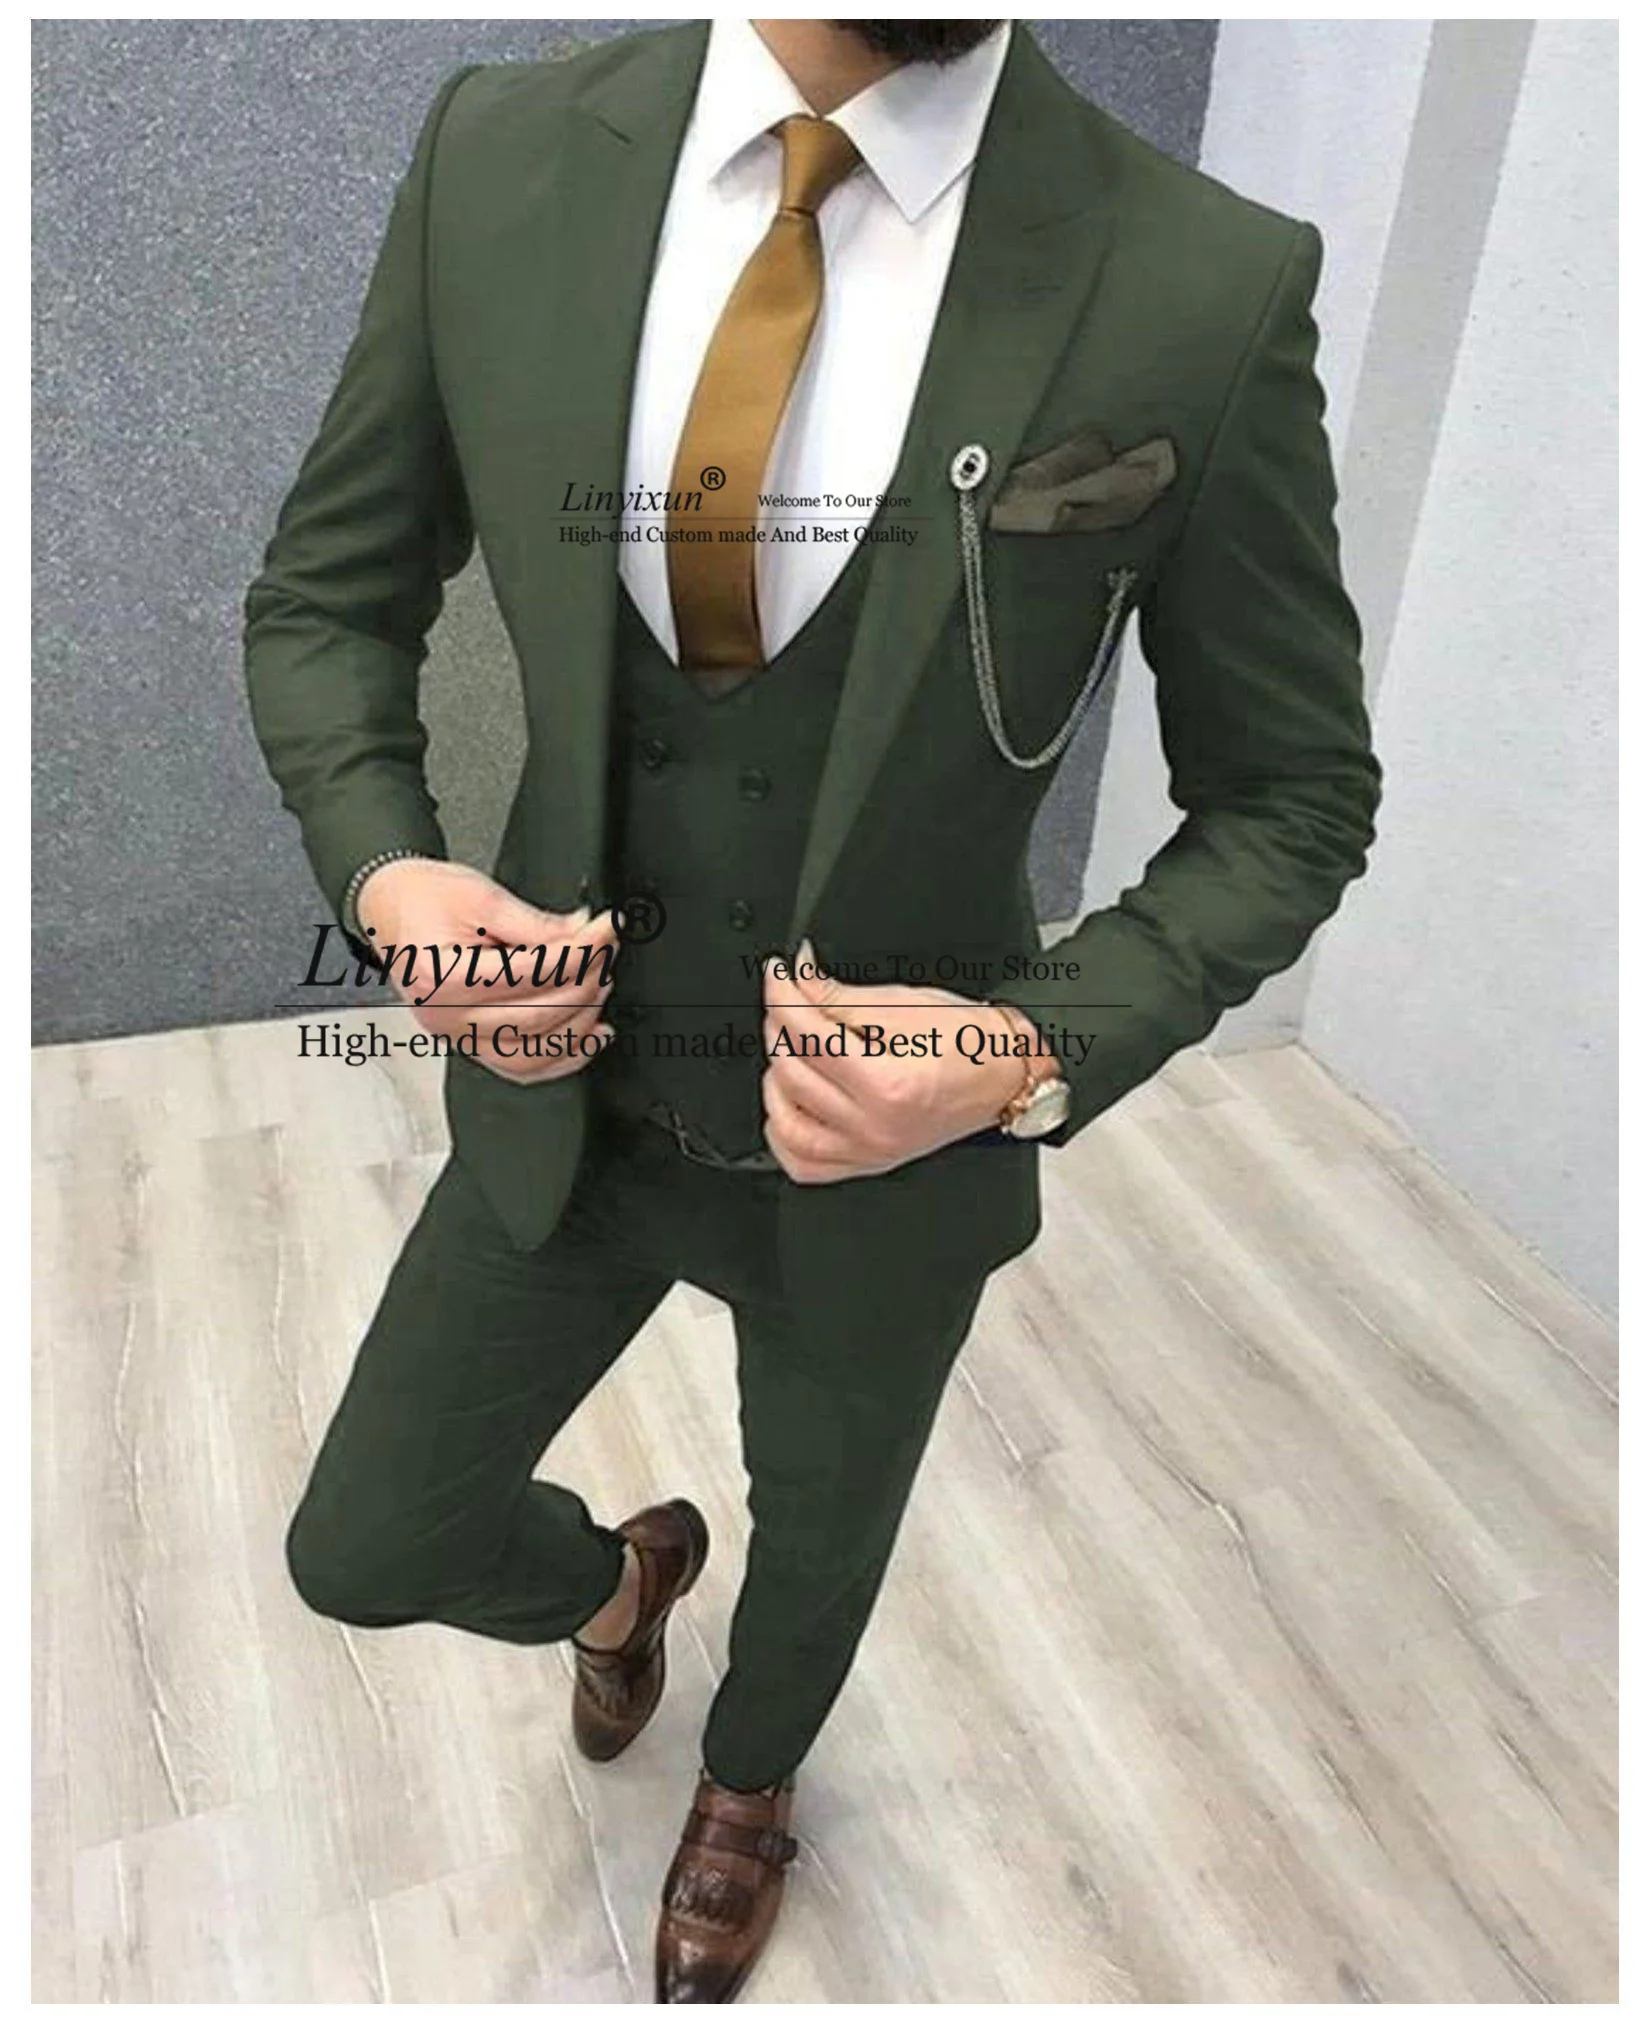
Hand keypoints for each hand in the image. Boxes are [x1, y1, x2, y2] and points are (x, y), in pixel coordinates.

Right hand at [356, 858, 619, 1084]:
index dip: (581, 951)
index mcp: (444, 977)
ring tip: (599, 987)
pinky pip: (521, 1067)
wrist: (390, 907)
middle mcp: (447, 1017)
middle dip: (585, 984)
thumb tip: (585, 935)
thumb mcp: (483, 896)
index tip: (608, 930)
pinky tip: (589, 1036)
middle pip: (536, 1017)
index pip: (531, 974)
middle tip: (606, 952)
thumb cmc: (424, 899)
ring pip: (534, 1052)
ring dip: (579, 1024)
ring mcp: (457, 1036)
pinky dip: (562, 1057)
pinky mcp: (469, 1044)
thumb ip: (538, 925)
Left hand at [759, 940, 1043, 1183]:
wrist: (1004, 1073)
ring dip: (776, 1081)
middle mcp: (876, 1126)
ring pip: (786, 1123)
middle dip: (780, 1027)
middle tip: (788, 1002)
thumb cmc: (969, 1041)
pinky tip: (789, 1104)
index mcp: (887, 1084)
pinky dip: (784, 1133)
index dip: (783, 994)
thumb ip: (837, 994)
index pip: (808, 1035)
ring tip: (790, 1052)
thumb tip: (797, 977)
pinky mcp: (868, 1162)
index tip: (777, 974)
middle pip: (793, 1074)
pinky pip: (803, 1163)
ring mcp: (870, 1151)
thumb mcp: (902, 1004)